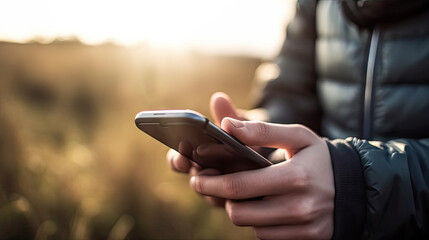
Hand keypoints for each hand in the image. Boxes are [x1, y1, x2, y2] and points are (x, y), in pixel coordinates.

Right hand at [167, 92, 249, 205]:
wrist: (279, 149)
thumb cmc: (252, 135)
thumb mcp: (242, 123)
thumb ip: (230, 115)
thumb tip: (219, 98)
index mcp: (201, 157)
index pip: (180, 161)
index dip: (176, 160)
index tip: (180, 156)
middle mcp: (210, 176)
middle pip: (195, 180)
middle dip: (194, 174)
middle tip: (196, 167)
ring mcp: (226, 191)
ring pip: (213, 194)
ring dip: (214, 185)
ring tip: (216, 172)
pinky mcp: (246, 201)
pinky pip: (238, 203)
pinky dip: (238, 194)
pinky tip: (244, 182)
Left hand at [190, 118, 334, 239]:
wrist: (356, 187)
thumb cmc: (320, 158)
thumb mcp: (298, 136)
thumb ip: (262, 130)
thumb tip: (226, 125)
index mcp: (295, 177)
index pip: (239, 187)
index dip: (211, 183)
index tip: (197, 177)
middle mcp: (299, 207)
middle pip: (239, 213)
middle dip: (219, 198)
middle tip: (210, 185)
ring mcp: (303, 227)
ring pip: (251, 226)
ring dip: (241, 210)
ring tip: (242, 193)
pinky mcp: (306, 239)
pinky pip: (267, 235)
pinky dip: (259, 222)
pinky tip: (263, 206)